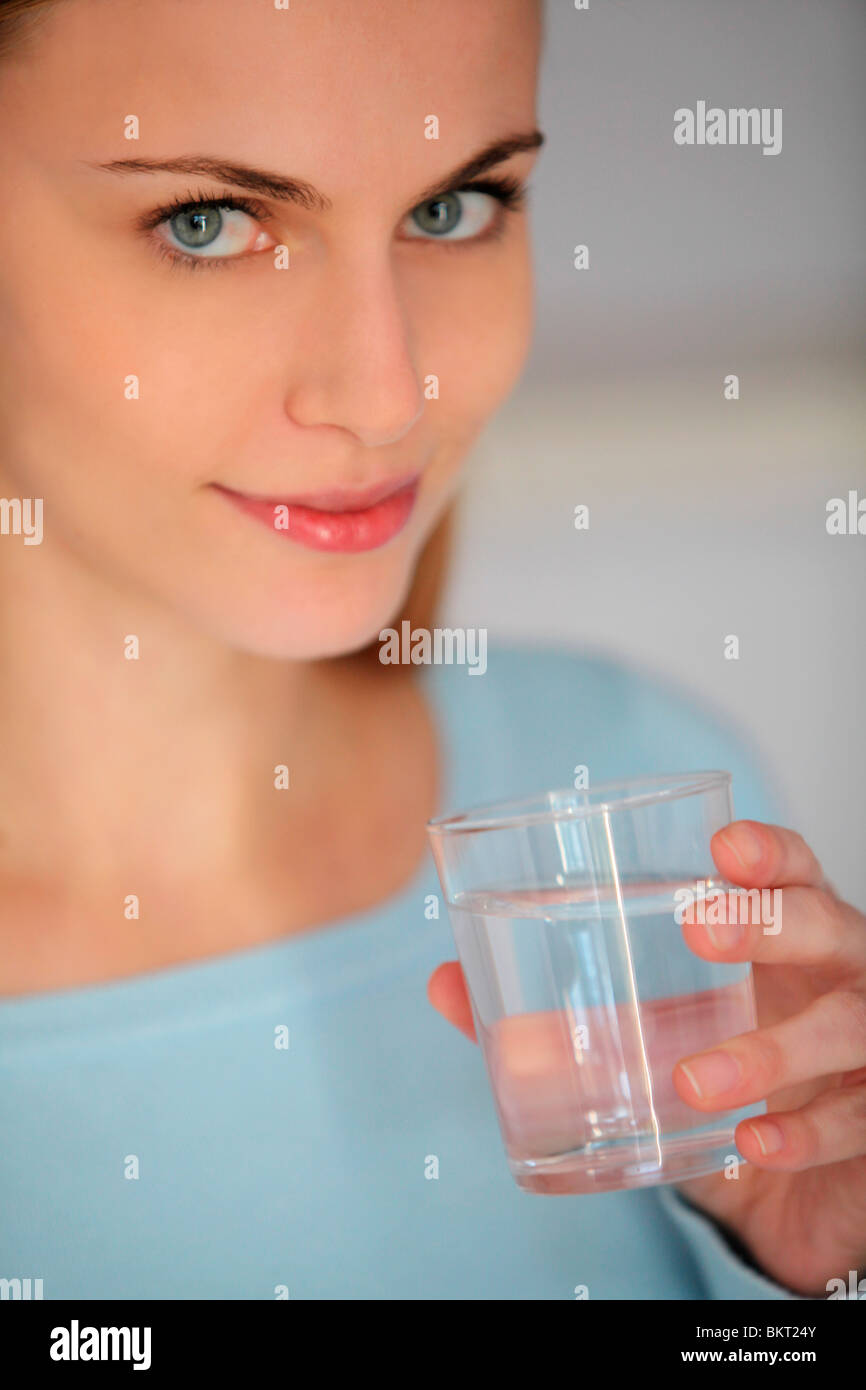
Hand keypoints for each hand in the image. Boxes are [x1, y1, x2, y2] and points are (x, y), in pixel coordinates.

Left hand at [427, 820, 865, 1296]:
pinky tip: (751, 1145)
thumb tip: (444, 980)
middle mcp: (835, 976)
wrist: (787, 1184)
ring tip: (692, 1079)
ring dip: (769, 1051)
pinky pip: (852, 1121)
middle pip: (828, 925)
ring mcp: (864, 1047)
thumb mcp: (643, 1037)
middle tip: (698, 928)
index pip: (793, 871)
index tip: (722, 847)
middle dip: (769, 921)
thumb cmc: (714, 1071)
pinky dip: (801, 1134)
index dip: (768, 852)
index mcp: (783, 935)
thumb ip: (550, 1011)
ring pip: (846, 1027)